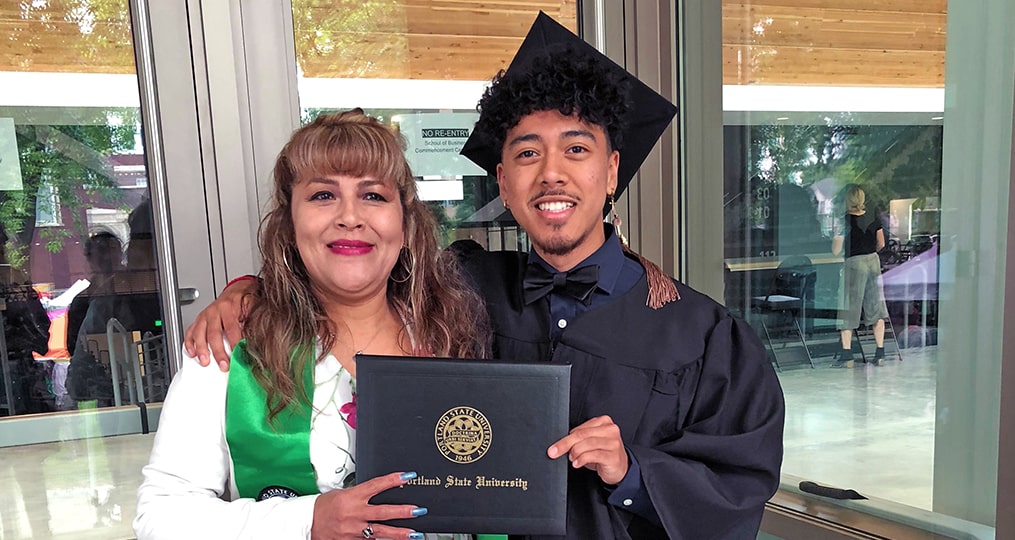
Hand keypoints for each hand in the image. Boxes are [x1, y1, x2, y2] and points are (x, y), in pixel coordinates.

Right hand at [183, 278, 255, 370]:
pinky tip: (192, 353)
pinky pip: (190, 332)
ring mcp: (204, 316)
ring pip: (199, 333)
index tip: (238, 355)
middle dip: (218, 351)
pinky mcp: (199, 320)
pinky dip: (189, 343)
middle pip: (214, 333)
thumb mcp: (252, 305)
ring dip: (201, 349)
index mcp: (228, 307)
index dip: (235, 343)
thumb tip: (257, 338)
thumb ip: (252, 321)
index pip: (231, 328)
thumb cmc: (244, 300)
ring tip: (205, 361)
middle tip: (223, 364)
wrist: (236, 290)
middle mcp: (214, 311)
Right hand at [311, 471, 425, 539]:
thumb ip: (361, 494)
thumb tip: (380, 489)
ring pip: (380, 532)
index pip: (376, 485)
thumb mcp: (342, 493)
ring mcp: (353, 530)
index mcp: (351, 497)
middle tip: (418, 510)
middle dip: (402, 511)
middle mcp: (354, 513)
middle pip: (383, 512)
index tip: (408, 476)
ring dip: (399, 533)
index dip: (393, 480)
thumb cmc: (324, 507)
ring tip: (415, 533)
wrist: (307, 523)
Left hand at [547, 415, 628, 484]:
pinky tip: (577, 463)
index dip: (565, 438)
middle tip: (553, 452)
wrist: (621, 468)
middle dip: (564, 445)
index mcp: (604, 422)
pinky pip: (593, 455)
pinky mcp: (614, 456)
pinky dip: (582, 459)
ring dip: (575, 453)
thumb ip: (580, 438)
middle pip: (581, 435)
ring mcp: (614, 443)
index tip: (554, 447)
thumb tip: (559, 443)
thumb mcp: (591, 443)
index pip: (580, 429)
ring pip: (586, 444)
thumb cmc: (604, 453)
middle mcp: (610, 430)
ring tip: (572, 459)